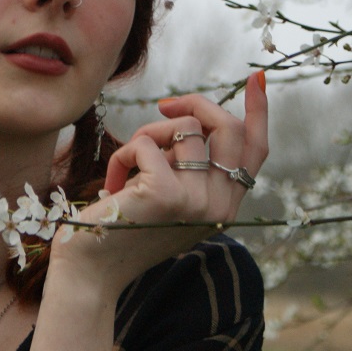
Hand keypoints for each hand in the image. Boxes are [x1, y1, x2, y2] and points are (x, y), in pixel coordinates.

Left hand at [51, 71, 267, 295]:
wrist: (92, 271)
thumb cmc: (124, 230)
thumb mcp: (169, 199)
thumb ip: (190, 170)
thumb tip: (190, 121)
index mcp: (226, 206)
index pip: (256, 152)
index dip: (259, 112)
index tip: (256, 79)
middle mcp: (221, 207)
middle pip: (229, 128)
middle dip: (196, 104)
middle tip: (164, 106)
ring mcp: (197, 201)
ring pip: (184, 129)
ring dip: (148, 136)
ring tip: (127, 166)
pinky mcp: (166, 193)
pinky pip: (147, 143)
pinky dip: (124, 155)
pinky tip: (112, 186)